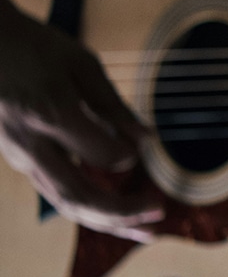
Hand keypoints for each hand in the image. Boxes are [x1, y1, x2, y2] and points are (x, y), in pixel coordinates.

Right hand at [0, 0, 162, 241]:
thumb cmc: (33, 46)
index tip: (145, 147)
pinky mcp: (18, 160)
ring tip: (146, 230)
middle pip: (77, 196)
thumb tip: (148, 141)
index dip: (127, 156)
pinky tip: (116, 215)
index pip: (100, 154)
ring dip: (108, 221)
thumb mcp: (79, 63)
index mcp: (50, 113)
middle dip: (122, 213)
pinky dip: (90, 209)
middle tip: (160, 215)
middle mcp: (30, 144)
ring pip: (64, 202)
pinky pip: (56, 193)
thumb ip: (113, 105)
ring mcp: (19, 156)